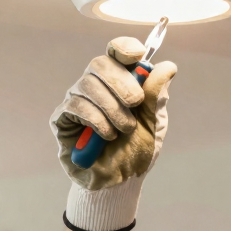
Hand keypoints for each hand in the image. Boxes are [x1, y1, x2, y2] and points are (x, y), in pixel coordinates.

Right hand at [49, 38, 176, 230]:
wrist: (120, 182)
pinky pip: (75, 106)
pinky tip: (107, 135)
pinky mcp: (62, 119)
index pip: (115, 52)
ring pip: (88, 85)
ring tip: (124, 130)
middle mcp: (95, 87)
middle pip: (99, 64)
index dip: (124, 48)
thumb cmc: (135, 152)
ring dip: (111, 108)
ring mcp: (77, 101)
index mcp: (118, 82)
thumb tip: (167, 66)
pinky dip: (95, 119)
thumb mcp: (152, 123)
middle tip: (135, 103)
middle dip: (121, 82)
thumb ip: (156, 95)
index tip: (138, 56)